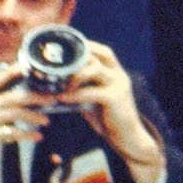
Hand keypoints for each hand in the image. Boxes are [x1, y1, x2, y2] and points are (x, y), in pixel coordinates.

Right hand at [0, 67, 40, 182]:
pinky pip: (10, 131)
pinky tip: (36, 137)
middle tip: (51, 100)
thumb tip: (15, 107)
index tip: (27, 67)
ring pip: (13, 112)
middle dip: (34, 97)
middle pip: (10, 97)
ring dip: (33, 116)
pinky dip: (26, 134)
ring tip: (46, 121)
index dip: (10, 73)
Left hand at [60, 41, 162, 182]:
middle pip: (100, 55)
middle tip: (56, 63)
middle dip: (77, 56)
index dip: (87, 46)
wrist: (127, 137)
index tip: (66, 46)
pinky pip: (92, 92)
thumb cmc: (107, 118)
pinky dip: (75, 94)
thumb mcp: (93, 99)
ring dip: (74, 75)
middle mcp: (120, 75)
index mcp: (116, 73)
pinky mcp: (116, 98)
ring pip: (95, 70)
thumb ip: (81, 89)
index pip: (103, 52)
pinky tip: (61, 98)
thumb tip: (55, 86)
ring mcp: (119, 85)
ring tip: (59, 83)